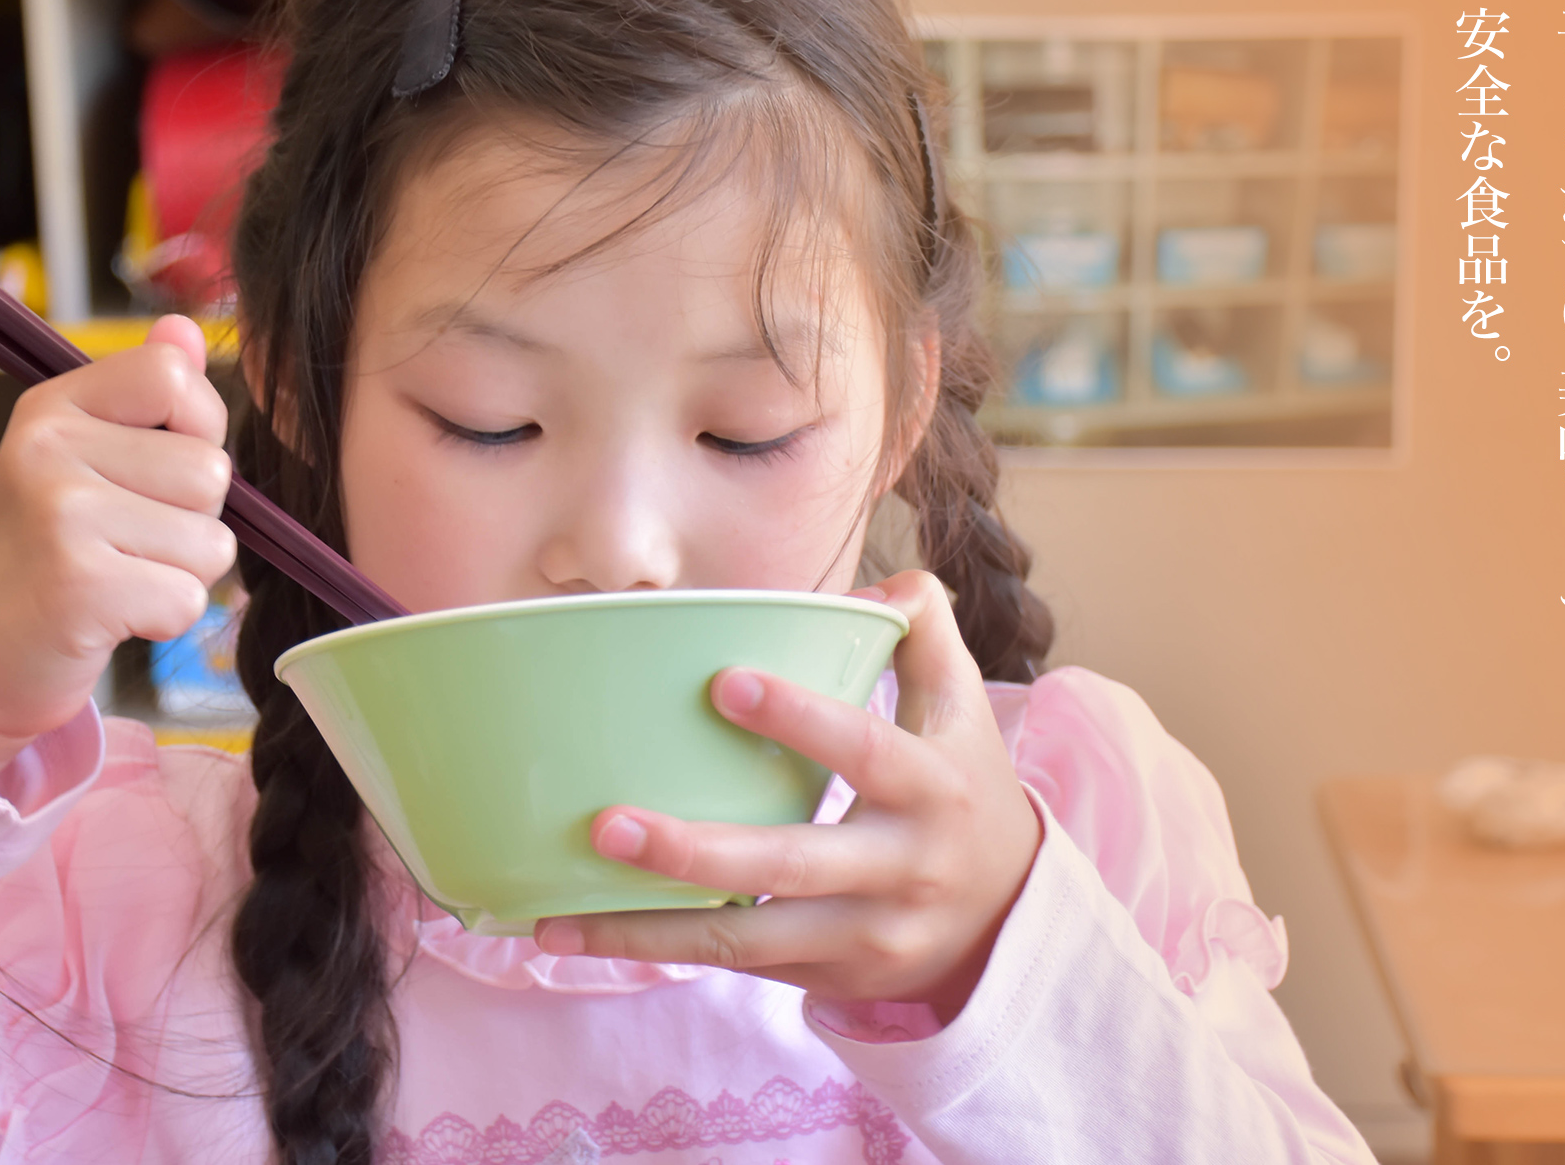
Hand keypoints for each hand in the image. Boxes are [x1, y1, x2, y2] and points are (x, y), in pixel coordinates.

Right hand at [0, 315, 235, 786]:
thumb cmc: (56, 555)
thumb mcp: (89, 460)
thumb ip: (145, 395)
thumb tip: (185, 328)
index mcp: (52, 407)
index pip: (174, 376)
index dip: (199, 428)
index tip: (158, 471)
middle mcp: (47, 448)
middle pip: (209, 470)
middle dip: (194, 520)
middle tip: (126, 542)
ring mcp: (59, 514)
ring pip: (211, 541)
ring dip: (182, 573)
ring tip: (119, 576)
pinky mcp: (79, 585)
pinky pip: (188, 597)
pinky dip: (165, 618)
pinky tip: (112, 616)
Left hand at [531, 570, 1042, 1019]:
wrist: (1006, 918)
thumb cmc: (960, 788)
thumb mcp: (962, 708)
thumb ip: (923, 631)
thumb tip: (868, 586)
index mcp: (931, 787)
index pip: (865, 750)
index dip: (800, 719)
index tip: (723, 681)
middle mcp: (899, 868)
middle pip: (791, 864)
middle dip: (696, 851)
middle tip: (606, 823)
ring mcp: (861, 935)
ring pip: (746, 941)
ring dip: (647, 931)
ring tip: (557, 916)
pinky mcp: (826, 977)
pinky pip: (734, 964)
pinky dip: (655, 949)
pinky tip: (574, 934)